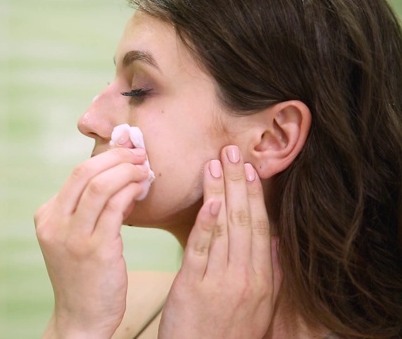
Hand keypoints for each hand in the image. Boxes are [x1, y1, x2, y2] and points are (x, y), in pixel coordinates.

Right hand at [35, 133, 148, 337]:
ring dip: (126, 172)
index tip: (126, 151)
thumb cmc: (83, 275)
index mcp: (46, 217)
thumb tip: (116, 174)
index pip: (76, 175)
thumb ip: (86, 209)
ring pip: (99, 187)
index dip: (105, 157)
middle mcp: (54, 224)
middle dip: (116, 158)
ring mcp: (72, 237)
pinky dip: (130, 192)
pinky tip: (141, 189)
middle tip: (139, 154)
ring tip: (144, 169)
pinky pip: (115, 209)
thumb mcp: (73, 238)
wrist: (82, 316)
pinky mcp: (95, 250)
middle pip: (84, 173)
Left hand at [159, 145, 281, 337]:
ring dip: (220, 191)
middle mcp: (246, 276)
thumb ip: (272, 274)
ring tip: (216, 163)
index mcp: (263, 279)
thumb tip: (276, 242)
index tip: (250, 168)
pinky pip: (201, 249)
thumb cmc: (229, 333)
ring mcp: (221, 281)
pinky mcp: (194, 287)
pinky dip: (206, 223)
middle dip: (238, 182)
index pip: (261, 226)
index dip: (255, 194)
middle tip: (232, 150)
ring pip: (223, 227)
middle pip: (244, 220)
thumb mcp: (261, 307)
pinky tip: (208, 200)